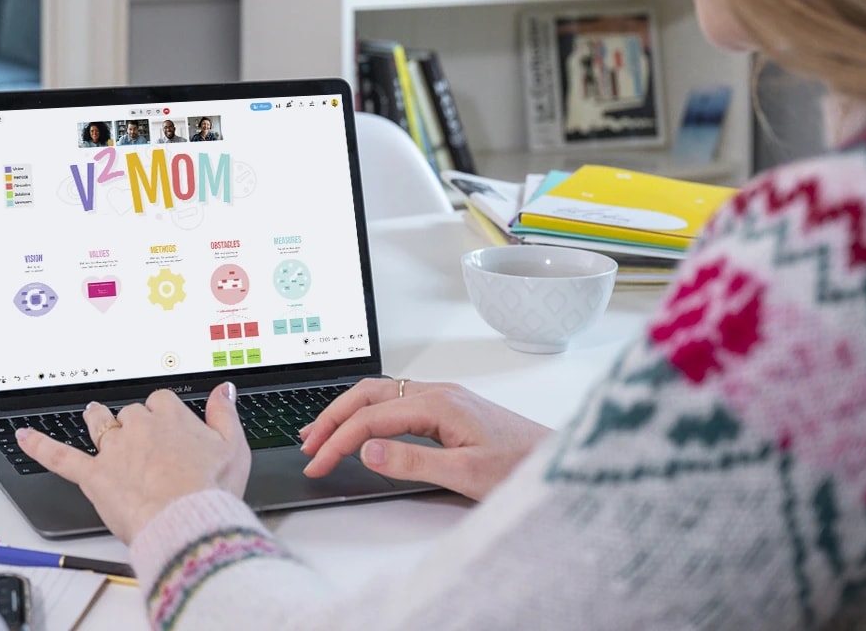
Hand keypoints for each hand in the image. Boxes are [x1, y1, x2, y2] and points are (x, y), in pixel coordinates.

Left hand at [16, 382, 249, 542]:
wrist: (185, 519)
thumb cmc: (210, 489)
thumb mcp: (234, 447)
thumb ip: (224, 413)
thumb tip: (222, 390)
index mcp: (171, 416)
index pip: (161, 402)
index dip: (164, 415)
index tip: (169, 427)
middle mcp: (139, 427)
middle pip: (131, 414)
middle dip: (134, 425)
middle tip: (143, 443)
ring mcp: (113, 450)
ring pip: (99, 425)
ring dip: (96, 420)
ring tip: (93, 417)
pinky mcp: (94, 476)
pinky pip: (61, 457)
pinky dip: (40, 446)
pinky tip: (25, 437)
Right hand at [300, 378, 550, 500]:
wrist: (558, 460)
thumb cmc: (520, 468)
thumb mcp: (464, 474)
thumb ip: (411, 461)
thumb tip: (365, 450)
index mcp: (438, 403)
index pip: (370, 418)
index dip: (337, 441)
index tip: (316, 464)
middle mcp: (438, 392)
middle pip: (368, 395)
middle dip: (331, 418)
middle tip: (307, 446)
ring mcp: (443, 396)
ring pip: (379, 394)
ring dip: (346, 412)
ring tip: (319, 433)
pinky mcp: (448, 407)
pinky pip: (396, 401)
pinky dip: (367, 412)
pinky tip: (359, 426)